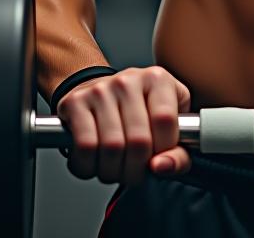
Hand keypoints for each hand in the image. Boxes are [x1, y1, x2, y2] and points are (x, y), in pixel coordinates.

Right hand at [56, 66, 191, 184]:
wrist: (98, 90)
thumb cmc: (138, 110)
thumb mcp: (169, 123)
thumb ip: (178, 152)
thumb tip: (163, 167)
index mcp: (157, 79)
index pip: (166, 122)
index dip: (163, 151)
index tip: (158, 159)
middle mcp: (129, 80)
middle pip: (138, 140)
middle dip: (137, 170)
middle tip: (135, 173)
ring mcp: (100, 90)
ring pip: (111, 148)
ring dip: (113, 172)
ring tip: (116, 169)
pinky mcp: (75, 102)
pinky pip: (85, 147)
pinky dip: (89, 167)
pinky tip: (95, 163)